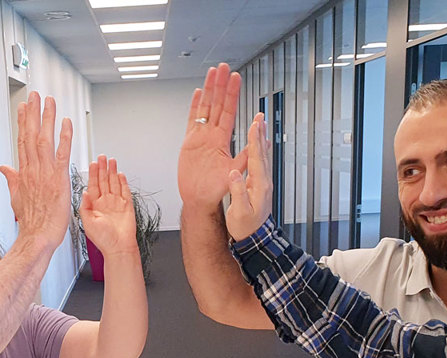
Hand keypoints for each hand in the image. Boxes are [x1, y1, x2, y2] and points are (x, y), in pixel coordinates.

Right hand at [0, 92, 73, 247]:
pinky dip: (64, 138)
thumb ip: (12, 180)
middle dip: (32, 114)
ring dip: (47, 119)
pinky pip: (62, 154)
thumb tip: (5, 168)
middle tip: (35, 95)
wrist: (36, 237)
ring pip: (44, 140)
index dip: (23, 123)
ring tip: (49, 101)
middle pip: (30, 135)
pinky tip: (65, 123)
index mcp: (24, 173)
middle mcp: (33, 170)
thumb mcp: (16, 198)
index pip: (23, 142)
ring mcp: (45, 173)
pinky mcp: (58, 179)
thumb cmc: (31, 222)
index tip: (23, 108)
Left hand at [79, 155, 137, 255]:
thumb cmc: (103, 240)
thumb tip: (84, 192)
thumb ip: (85, 206)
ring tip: (111, 160)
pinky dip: (123, 182)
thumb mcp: (87, 222)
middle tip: (102, 157)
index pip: (93, 185)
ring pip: (114, 183)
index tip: (93, 163)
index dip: (93, 173)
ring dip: (112, 172)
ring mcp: (116, 203)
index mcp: (95, 206)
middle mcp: (105, 203)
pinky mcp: (127, 206)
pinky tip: (120, 174)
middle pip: (103, 181)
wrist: (119, 248)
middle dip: (102, 168)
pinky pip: (125, 191)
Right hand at [177, 63, 247, 210]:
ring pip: (205, 107)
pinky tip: (197, 93)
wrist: (199, 201)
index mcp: (223, 141)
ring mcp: (201, 137)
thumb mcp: (234, 175)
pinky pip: (192, 120)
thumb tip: (257, 144)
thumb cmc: (216, 191)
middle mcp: (213, 136)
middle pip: (217, 104)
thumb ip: (244, 159)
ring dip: (209, 90)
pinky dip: (194, 106)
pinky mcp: (190, 142)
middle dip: (220, 85)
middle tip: (224, 67)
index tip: (236, 79)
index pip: (229, 112)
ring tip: (212, 72)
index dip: (232, 94)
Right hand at [224, 113, 270, 240]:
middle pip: (262, 153)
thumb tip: (234, 174)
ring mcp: (263, 182)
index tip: (253, 125)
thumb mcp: (239, 212)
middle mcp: (263, 181)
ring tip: (259, 124)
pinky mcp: (259, 184)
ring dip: (260, 138)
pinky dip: (258, 149)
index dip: (254, 141)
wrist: (254, 238)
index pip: (256, 158)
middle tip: (260, 117)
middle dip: (260, 133)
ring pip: (262, 155)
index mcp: (258, 186)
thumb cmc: (246, 227)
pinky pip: (260, 161)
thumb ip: (238, 192)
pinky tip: (257, 144)